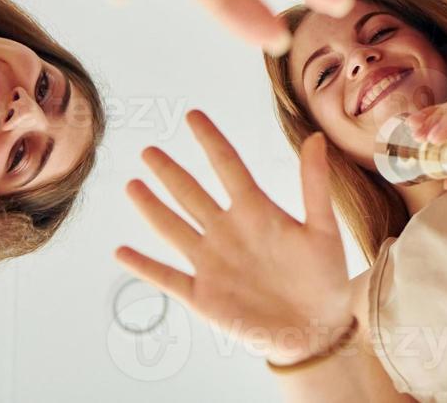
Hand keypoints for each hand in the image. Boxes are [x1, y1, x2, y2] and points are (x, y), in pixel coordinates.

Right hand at [118, 113, 351, 364]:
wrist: (318, 330)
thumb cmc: (326, 277)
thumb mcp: (322, 228)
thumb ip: (314, 184)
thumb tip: (315, 136)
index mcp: (257, 211)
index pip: (228, 166)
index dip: (211, 141)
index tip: (193, 115)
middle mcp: (228, 231)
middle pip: (192, 194)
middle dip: (170, 172)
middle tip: (148, 149)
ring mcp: (212, 263)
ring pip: (174, 229)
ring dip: (152, 208)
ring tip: (132, 185)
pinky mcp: (203, 296)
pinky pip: (167, 278)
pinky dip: (144, 267)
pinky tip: (121, 252)